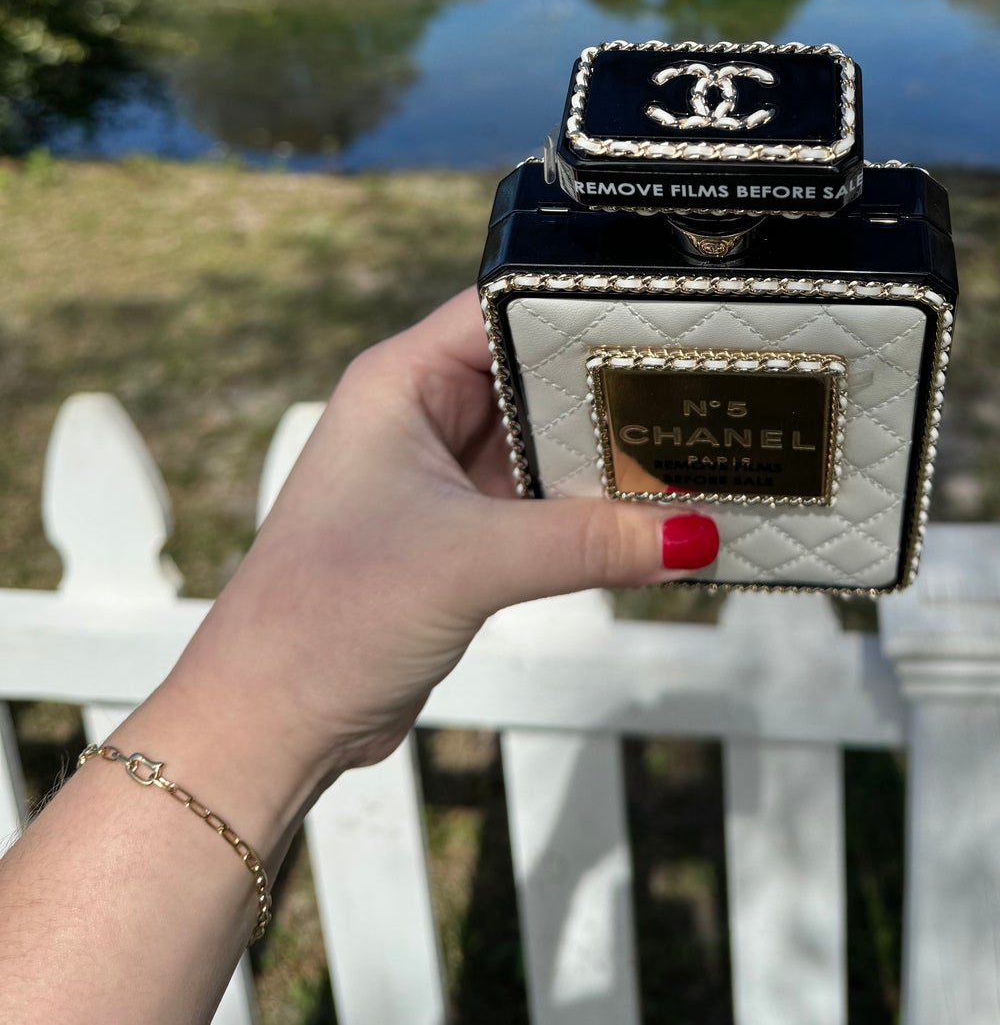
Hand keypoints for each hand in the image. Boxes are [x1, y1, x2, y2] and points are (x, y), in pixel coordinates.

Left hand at [134, 289, 718, 846]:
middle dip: (613, 384)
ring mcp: (443, 476)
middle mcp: (422, 413)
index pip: (506, 307)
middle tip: (704, 383)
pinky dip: (592, 510)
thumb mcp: (472, 563)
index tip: (668, 309)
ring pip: (546, 442)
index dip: (583, 303)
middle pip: (539, 373)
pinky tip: (655, 515)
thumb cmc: (329, 616)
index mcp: (402, 380)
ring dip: (608, 454)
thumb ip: (589, 542)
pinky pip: (543, 503)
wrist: (270, 721)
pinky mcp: (462, 534)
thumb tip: (694, 535)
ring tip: (696, 445)